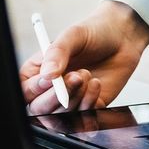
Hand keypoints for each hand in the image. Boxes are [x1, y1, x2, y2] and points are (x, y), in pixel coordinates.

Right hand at [18, 1, 148, 115]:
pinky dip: (90, 103)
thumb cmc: (94, 33)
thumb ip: (57, 53)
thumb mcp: (73, 36)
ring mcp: (69, 99)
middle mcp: (50, 88)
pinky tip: (97, 84)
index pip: (25, 90)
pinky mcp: (88, 106)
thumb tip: (48, 74)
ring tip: (88, 74)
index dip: (35, 89)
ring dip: (76, 96)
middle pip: (40, 108)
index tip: (51, 79)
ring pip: (62, 114)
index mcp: (38, 71)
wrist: (123, 37)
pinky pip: (83, 116)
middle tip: (76, 77)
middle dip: (58, 96)